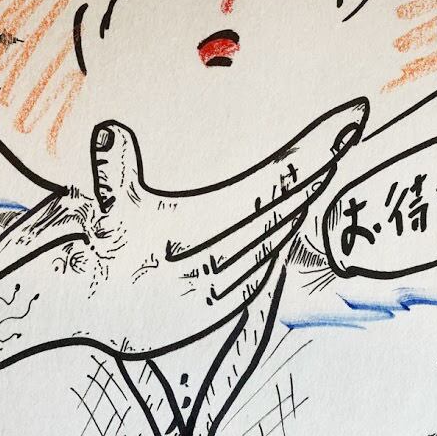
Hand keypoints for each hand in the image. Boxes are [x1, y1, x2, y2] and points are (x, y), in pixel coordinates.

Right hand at [74, 96, 368, 354]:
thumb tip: (111, 134)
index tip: (348, 120)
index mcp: (198, 230)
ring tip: (331, 159)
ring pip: (282, 232)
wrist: (85, 314)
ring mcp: (228, 285)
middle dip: (320, 163)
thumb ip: (116, 173)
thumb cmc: (100, 252)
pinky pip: (269, 262)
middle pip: (286, 203)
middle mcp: (222, 259)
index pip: (272, 182)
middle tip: (351, 126)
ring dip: (307, 196)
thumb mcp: (106, 213)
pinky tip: (299, 212)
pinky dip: (287, 233)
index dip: (313, 151)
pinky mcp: (225, 305)